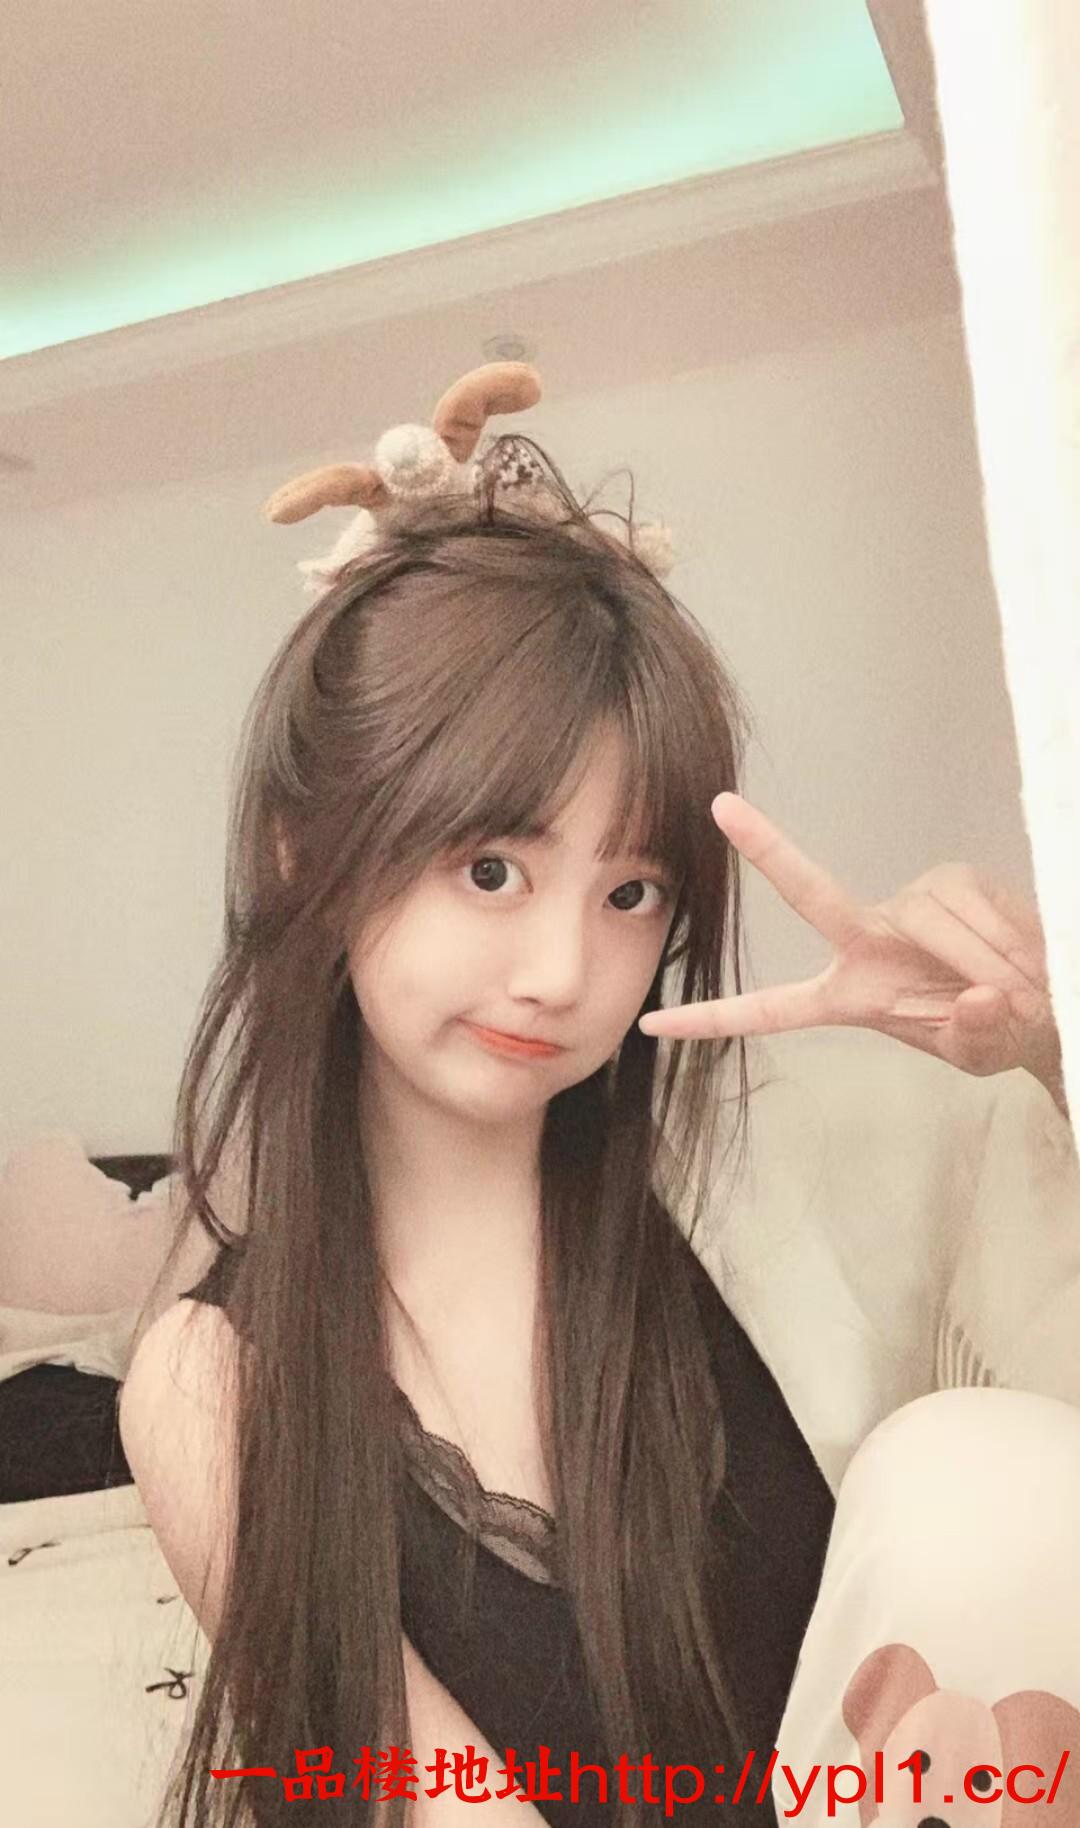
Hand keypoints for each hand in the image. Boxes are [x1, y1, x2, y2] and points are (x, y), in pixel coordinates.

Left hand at [639, 793, 1062, 1087]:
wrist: (1042, 1001)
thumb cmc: (994, 1032)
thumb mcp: (979, 1052)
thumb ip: (975, 1034)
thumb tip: (982, 998)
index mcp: (850, 994)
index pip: (770, 1008)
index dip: (713, 1018)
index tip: (653, 1024)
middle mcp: (868, 938)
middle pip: (811, 894)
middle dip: (764, 849)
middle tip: (720, 807)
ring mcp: (907, 904)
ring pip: (929, 920)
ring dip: (984, 960)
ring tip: (1017, 988)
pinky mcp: (951, 878)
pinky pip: (970, 905)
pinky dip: (1003, 939)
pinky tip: (1022, 955)